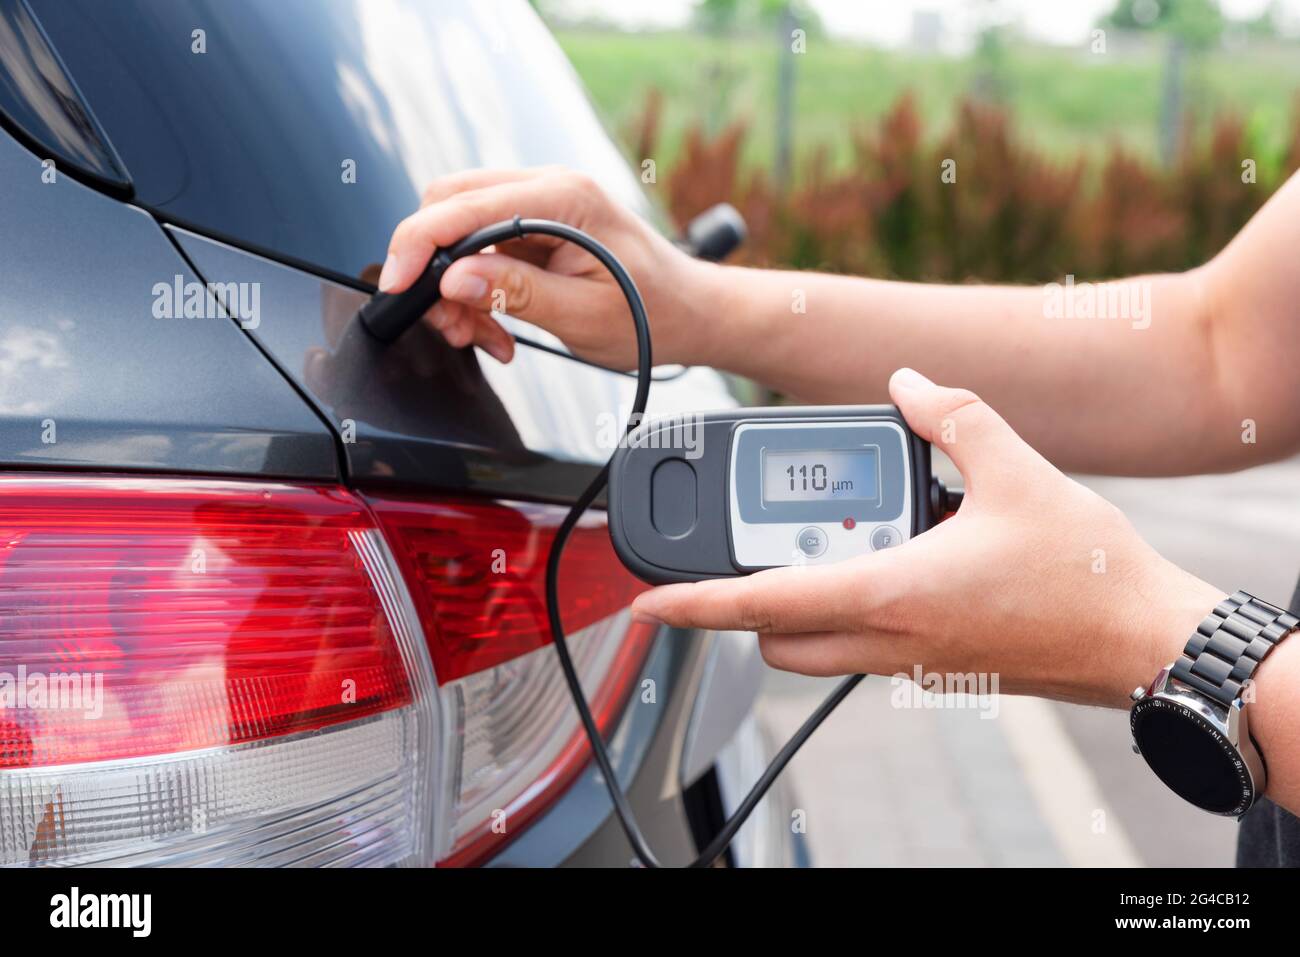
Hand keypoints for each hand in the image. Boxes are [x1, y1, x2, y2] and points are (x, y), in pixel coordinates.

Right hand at [378, 167, 715, 367]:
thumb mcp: (584, 315)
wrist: (689, 314)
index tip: (398, 286)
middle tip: (450, 323)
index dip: (418, 244)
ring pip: (459, 232)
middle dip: (433, 268)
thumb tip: (456, 277)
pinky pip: (481, 252)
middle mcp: (548, 189)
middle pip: (450, 206)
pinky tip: (497, 328)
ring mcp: (541, 207)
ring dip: (455, 289)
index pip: (464, 205)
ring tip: (481, 335)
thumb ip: (518, 293)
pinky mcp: (536, 230)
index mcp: (563, 198)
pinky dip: (476, 292)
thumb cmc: (653, 315)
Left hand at [632, 368, 1225, 707]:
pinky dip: (847, 611)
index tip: (649, 602)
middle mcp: (889, 640)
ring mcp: (910, 663)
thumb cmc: (1086, 575)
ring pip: (816, 652)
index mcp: (891, 595)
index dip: (695, 604)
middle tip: (738, 553)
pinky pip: (863, 648)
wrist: (1142, 642)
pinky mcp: (935, 667)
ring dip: (793, 609)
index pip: (764, 603)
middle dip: (740, 605)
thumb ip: (954, 415)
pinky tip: (886, 559)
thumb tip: (910, 382)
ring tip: (817, 545)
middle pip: (775, 639)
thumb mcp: (1018, 471)